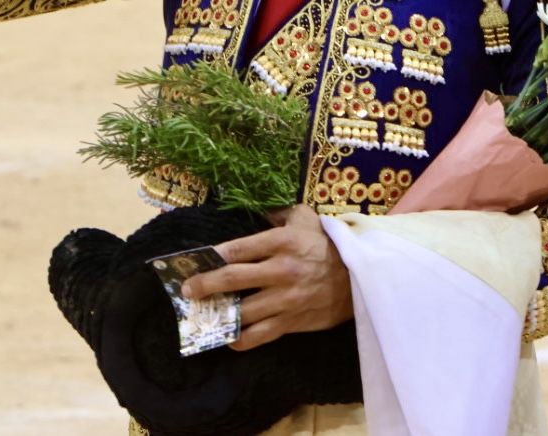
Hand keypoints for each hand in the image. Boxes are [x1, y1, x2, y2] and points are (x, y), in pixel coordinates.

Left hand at [181, 206, 352, 351]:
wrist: (360, 277)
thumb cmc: (328, 244)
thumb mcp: (306, 218)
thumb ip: (279, 212)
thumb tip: (255, 208)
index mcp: (282, 241)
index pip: (238, 248)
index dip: (213, 255)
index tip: (195, 260)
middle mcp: (281, 270)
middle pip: (233, 279)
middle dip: (205, 284)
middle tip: (187, 290)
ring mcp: (286, 299)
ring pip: (243, 311)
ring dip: (218, 314)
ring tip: (201, 314)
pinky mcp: (292, 321)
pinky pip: (260, 335)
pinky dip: (240, 339)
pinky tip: (227, 337)